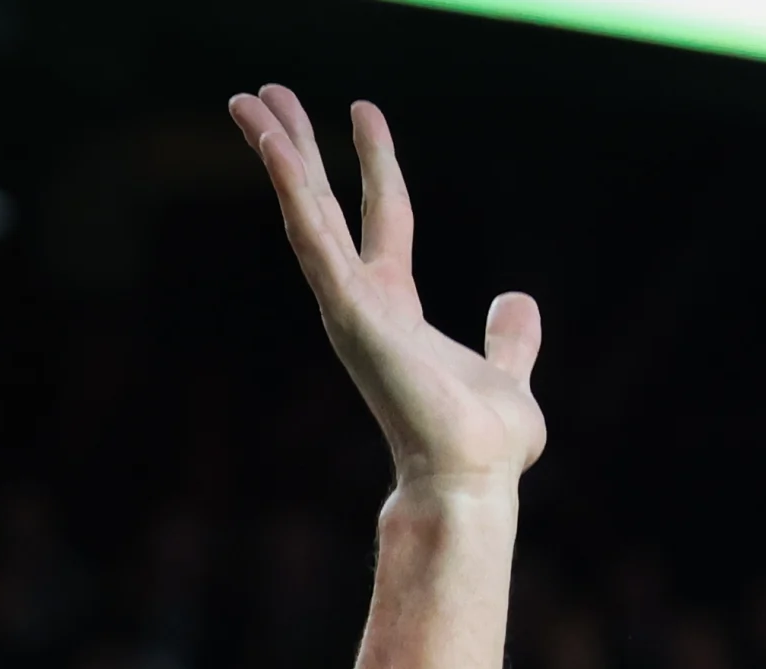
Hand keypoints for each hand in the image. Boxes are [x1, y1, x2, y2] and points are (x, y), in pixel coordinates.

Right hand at [226, 86, 544, 491]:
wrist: (471, 478)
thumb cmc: (483, 444)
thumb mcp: (508, 373)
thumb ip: (509, 338)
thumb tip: (518, 301)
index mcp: (395, 307)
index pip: (382, 217)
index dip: (374, 164)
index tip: (363, 110)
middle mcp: (361, 302)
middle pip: (322, 205)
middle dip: (294, 147)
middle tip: (263, 93)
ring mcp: (349, 307)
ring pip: (305, 213)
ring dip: (277, 155)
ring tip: (247, 100)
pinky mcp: (348, 313)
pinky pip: (315, 241)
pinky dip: (294, 192)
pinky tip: (276, 149)